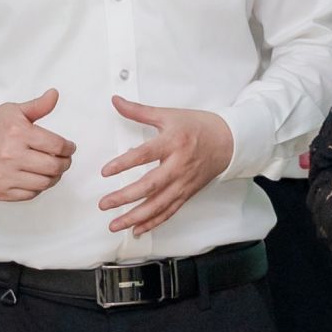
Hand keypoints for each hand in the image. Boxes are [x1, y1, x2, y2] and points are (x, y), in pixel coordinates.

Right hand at [0, 90, 75, 203]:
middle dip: (65, 163)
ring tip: (53, 169)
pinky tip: (36, 177)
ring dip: (54, 177)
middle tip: (65, 160)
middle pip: (54, 166)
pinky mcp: (0, 191)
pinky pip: (30, 194)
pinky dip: (38, 187)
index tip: (69, 148)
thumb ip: (37, 106)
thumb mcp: (13, 111)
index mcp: (17, 133)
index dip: (68, 147)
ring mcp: (4, 176)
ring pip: (44, 183)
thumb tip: (54, 94)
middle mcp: (11, 156)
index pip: (56, 145)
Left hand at [98, 99, 234, 236]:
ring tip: (115, 224)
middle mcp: (178, 166)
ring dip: (136, 217)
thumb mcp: (168, 115)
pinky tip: (137, 230)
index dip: (124, 163)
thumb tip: (116, 101)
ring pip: (159, 204)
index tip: (105, 172)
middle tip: (104, 204)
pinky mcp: (186, 193)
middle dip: (125, 197)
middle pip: (150, 186)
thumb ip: (139, 111)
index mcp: (172, 143)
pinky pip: (169, 211)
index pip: (145, 155)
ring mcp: (183, 183)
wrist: (227, 141)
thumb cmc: (197, 127)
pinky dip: (153, 223)